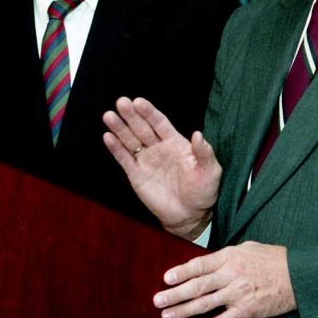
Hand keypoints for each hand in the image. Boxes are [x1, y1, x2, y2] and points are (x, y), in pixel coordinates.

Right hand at [103, 97, 220, 238]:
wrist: (190, 216)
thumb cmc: (203, 191)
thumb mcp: (210, 171)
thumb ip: (204, 152)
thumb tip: (199, 134)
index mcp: (175, 142)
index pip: (159, 123)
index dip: (149, 112)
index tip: (138, 101)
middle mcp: (158, 147)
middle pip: (141, 127)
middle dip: (131, 115)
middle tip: (121, 102)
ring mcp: (146, 160)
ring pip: (130, 140)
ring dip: (119, 128)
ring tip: (109, 116)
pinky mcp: (136, 175)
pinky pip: (124, 159)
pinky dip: (115, 148)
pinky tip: (107, 137)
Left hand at [154, 242, 296, 317]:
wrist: (298, 276)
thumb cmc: (272, 259)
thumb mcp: (247, 248)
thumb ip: (224, 256)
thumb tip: (204, 263)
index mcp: (230, 257)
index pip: (199, 265)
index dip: (181, 272)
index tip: (165, 278)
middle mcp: (231, 275)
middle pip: (198, 286)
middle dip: (175, 294)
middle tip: (157, 300)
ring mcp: (238, 294)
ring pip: (205, 304)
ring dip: (184, 311)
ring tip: (166, 315)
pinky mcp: (246, 311)